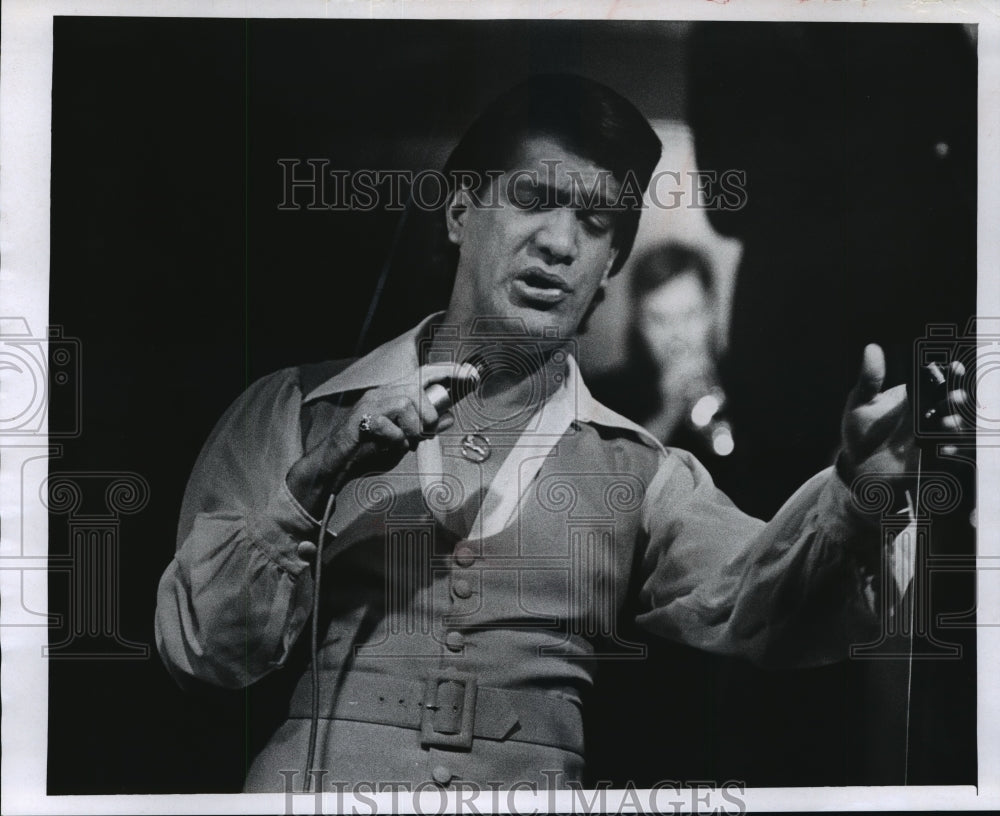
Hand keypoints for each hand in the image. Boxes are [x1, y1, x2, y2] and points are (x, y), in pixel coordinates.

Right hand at [287, 362, 479, 517]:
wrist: (337, 465)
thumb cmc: (370, 450)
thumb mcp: (405, 440)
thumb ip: (426, 429)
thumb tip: (449, 418)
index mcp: (394, 394)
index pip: (423, 373)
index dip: (447, 372)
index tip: (468, 374)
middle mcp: (382, 393)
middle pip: (417, 389)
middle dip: (428, 414)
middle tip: (423, 433)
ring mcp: (369, 404)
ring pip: (405, 404)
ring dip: (412, 429)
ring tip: (404, 442)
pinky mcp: (360, 419)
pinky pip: (387, 424)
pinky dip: (393, 439)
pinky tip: (388, 446)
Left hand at [838, 343, 965, 483]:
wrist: (858, 466)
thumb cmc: (859, 431)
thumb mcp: (860, 403)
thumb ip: (870, 378)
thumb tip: (872, 348)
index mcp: (912, 394)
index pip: (936, 379)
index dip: (949, 372)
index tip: (954, 368)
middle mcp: (925, 411)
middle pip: (949, 399)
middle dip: (956, 396)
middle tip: (954, 397)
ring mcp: (931, 432)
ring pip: (954, 422)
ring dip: (956, 420)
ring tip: (946, 423)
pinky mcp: (932, 452)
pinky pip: (950, 448)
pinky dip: (953, 447)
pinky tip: (943, 448)